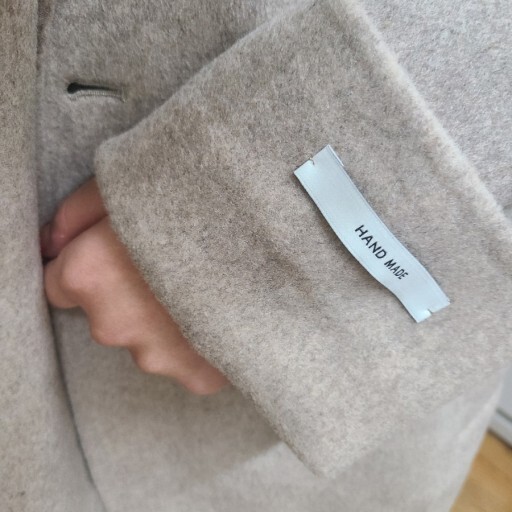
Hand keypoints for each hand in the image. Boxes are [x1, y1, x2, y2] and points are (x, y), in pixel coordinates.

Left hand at [41, 178, 229, 394]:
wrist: (274, 228)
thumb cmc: (199, 197)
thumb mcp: (131, 182)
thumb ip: (77, 212)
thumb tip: (51, 242)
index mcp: (89, 275)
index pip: (59, 284)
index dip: (88, 266)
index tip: (116, 257)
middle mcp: (115, 326)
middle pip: (106, 316)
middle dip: (126, 296)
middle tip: (170, 265)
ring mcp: (160, 357)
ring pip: (148, 341)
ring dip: (165, 321)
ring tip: (203, 285)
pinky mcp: (200, 375)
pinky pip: (187, 362)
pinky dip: (199, 341)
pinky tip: (223, 311)